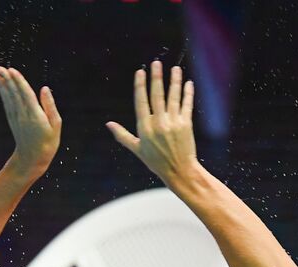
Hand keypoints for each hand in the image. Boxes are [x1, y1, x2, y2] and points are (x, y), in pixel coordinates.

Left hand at [0, 66, 60, 174]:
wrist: (32, 159)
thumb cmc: (48, 142)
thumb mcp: (55, 125)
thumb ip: (50, 106)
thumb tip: (45, 88)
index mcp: (35, 116)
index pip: (26, 95)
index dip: (19, 82)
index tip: (12, 70)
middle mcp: (23, 116)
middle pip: (14, 94)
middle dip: (8, 80)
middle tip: (0, 67)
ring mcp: (16, 118)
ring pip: (8, 98)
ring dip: (2, 84)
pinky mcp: (12, 120)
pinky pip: (7, 103)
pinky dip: (3, 93)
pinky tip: (0, 85)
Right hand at [106, 61, 197, 181]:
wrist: (179, 171)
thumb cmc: (157, 162)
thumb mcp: (137, 149)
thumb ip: (122, 135)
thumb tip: (108, 124)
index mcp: (145, 128)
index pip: (141, 102)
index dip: (141, 85)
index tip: (141, 72)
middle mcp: (158, 124)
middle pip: (157, 95)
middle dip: (156, 78)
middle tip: (156, 63)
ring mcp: (173, 123)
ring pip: (173, 97)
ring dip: (174, 81)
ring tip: (175, 69)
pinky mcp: (186, 125)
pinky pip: (186, 105)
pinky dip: (188, 93)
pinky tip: (188, 83)